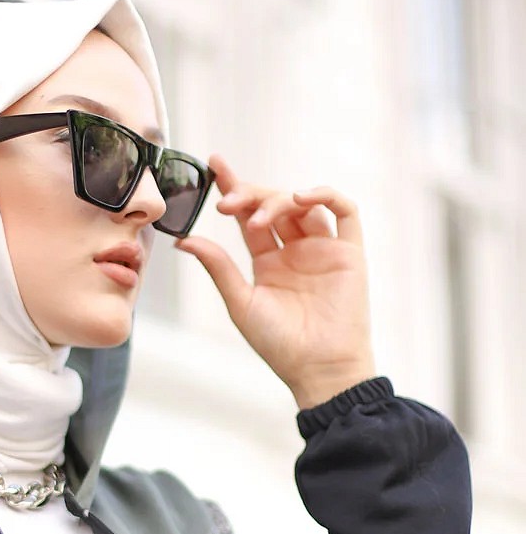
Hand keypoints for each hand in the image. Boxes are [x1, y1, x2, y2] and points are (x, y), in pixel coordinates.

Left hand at [174, 154, 376, 410]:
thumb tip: (184, 240)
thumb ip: (218, 267)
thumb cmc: (279, 344)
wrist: (317, 368)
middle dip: (250, 195)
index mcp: (268, 262)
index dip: (234, 188)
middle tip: (228, 203)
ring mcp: (323, 250)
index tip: (215, 165)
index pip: (248, 216)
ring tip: (258, 218)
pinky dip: (325, 195)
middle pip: (273, 205)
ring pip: (303, 204)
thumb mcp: (240, 302)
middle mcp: (295, 251)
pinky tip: (301, 197)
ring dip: (278, 201)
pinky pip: (344, 212)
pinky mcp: (349, 253)